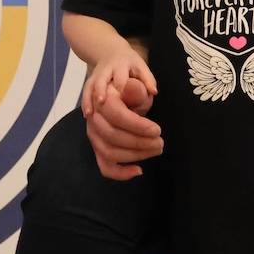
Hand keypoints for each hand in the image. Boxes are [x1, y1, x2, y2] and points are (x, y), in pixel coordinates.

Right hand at [80, 59, 161, 180]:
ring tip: (156, 149)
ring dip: (135, 155)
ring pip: (108, 152)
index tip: (157, 129)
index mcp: (101, 98)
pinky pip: (104, 166)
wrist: (114, 84)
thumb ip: (135, 87)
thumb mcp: (135, 79)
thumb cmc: (129, 84)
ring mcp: (93, 133)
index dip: (138, 126)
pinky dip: (120, 173)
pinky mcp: (97, 146)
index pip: (117, 116)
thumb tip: (135, 89)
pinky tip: (139, 171)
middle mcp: (92, 117)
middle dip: (140, 142)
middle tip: (161, 141)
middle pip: (112, 136)